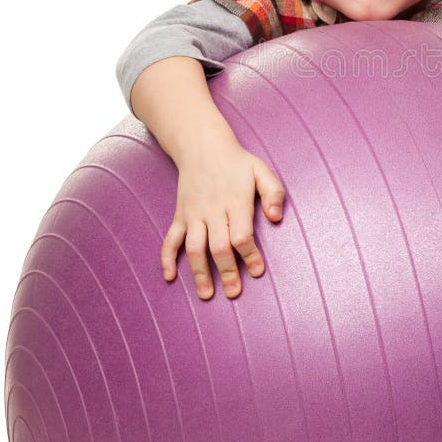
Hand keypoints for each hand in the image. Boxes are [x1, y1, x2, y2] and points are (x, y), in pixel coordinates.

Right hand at [161, 137, 284, 299]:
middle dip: (226, 272)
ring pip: (193, 248)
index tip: (258, 271)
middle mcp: (212, 210)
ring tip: (206, 294)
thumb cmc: (237, 162)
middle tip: (233, 292)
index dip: (250, 255)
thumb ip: (273, 192)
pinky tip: (170, 276)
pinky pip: (170, 239)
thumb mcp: (261, 170)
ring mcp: (193, 214)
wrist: (203, 147)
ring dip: (198, 273)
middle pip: (218, 247)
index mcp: (235, 202)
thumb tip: (275, 218)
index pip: (241, 236)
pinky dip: (167, 258)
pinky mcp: (180, 215)